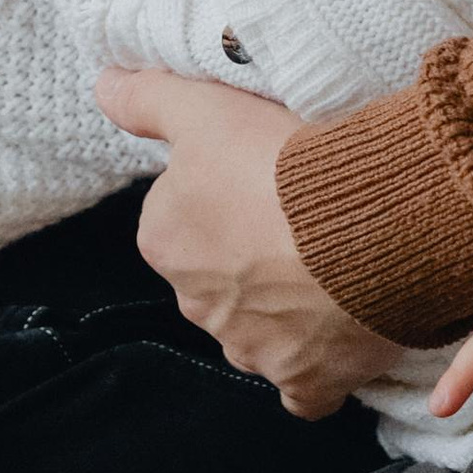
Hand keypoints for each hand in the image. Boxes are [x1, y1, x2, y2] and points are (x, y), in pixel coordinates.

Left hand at [94, 65, 398, 420]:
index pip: (183, 220)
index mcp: (164, 242)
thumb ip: (147, 99)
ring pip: (258, 330)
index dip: (225, 197)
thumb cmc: (282, 163)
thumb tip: (102, 86)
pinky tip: (339, 337)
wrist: (371, 225)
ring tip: (335, 265)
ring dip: (286, 309)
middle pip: (219, 279)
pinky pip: (303, 387)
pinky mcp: (304, 383)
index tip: (264, 179)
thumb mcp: (205, 108)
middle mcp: (196, 306)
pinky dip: (315, 368)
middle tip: (303, 219)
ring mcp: (250, 351)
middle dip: (251, 258)